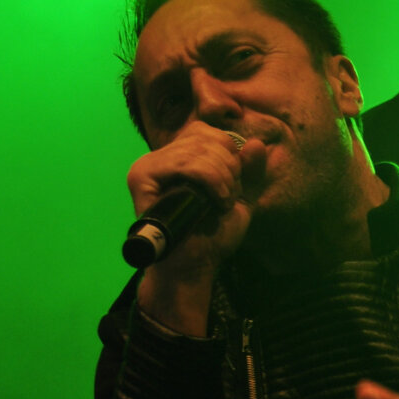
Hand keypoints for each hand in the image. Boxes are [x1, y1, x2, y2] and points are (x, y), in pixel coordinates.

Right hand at [128, 121, 266, 272]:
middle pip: (206, 137)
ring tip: (220, 205)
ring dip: (222, 179)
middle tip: (226, 200)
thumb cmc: (212, 237)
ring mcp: (148, 165)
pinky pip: (186, 163)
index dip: (230, 156)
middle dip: (229, 169)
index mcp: (180, 157)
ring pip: (199, 149)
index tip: (231, 189)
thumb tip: (257, 143)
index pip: (209, 132)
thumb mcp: (240, 200)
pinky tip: (215, 202)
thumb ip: (251, 172)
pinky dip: (209, 180)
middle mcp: (161, 157)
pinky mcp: (141, 177)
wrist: (195, 266)